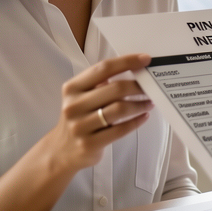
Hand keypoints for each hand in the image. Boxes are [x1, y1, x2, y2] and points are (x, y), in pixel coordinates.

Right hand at [47, 53, 153, 173]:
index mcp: (72, 88)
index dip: (127, 61)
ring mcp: (80, 126)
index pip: (103, 68)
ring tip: (149, 102)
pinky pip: (120, 130)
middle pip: (116, 88)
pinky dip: (136, 121)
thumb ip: (99, 83)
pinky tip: (143, 116)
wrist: (61, 151)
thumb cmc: (78, 119)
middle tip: (150, 87)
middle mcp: (74, 105)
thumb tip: (132, 69)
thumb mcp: (80, 97)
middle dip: (138, 86)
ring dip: (140, 104)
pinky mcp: (89, 144)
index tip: (145, 59)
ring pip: (120, 109)